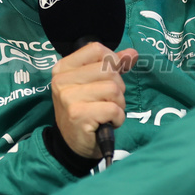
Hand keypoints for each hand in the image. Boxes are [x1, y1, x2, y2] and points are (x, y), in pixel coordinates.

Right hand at [51, 42, 138, 158]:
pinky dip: (118, 118)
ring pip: (113, 89)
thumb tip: (132, 53)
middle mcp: (62, 80)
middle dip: (118, 88)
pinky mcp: (78, 115)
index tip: (109, 78)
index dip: (112, 61)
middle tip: (107, 102)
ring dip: (118, 104)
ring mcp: (69, 98)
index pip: (96, 49)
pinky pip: (113, 108)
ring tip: (106, 113)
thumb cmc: (86, 111)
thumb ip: (112, 66)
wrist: (74, 145)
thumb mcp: (94, 84)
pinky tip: (107, 122)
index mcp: (64, 68)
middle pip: (108, 69)